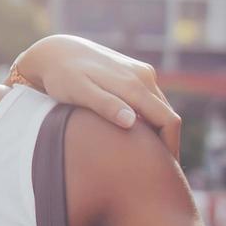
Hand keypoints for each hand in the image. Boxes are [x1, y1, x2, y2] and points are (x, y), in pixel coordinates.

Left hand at [8, 34, 182, 157]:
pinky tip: (136, 138)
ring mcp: (141, 73)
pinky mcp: (135, 74)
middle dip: (167, 144)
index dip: (170, 148)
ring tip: (146, 160)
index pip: (168, 121)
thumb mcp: (79, 92)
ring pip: (159, 109)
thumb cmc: (62, 76)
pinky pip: (149, 102)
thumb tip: (131, 122)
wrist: (55, 52)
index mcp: (135, 84)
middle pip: (168, 117)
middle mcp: (144, 76)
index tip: (162, 172)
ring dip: (157, 132)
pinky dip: (148, 120)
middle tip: (156, 173)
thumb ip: (105, 105)